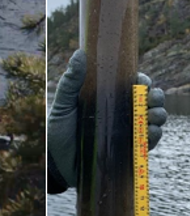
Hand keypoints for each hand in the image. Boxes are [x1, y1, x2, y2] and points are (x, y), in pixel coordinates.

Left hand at [48, 49, 166, 189]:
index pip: (133, 84)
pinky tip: (149, 131)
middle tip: (149, 99)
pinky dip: (154, 135)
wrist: (57, 162)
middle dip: (155, 97)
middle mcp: (122, 112)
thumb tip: (80, 53)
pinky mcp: (130, 149)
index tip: (141, 82)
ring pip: (155, 118)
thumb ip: (71, 82)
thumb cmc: (59, 130)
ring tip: (150, 116)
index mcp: (108, 97)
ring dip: (158, 115)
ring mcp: (127, 131)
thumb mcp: (63, 105)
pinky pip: (150, 141)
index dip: (142, 80)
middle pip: (149, 99)